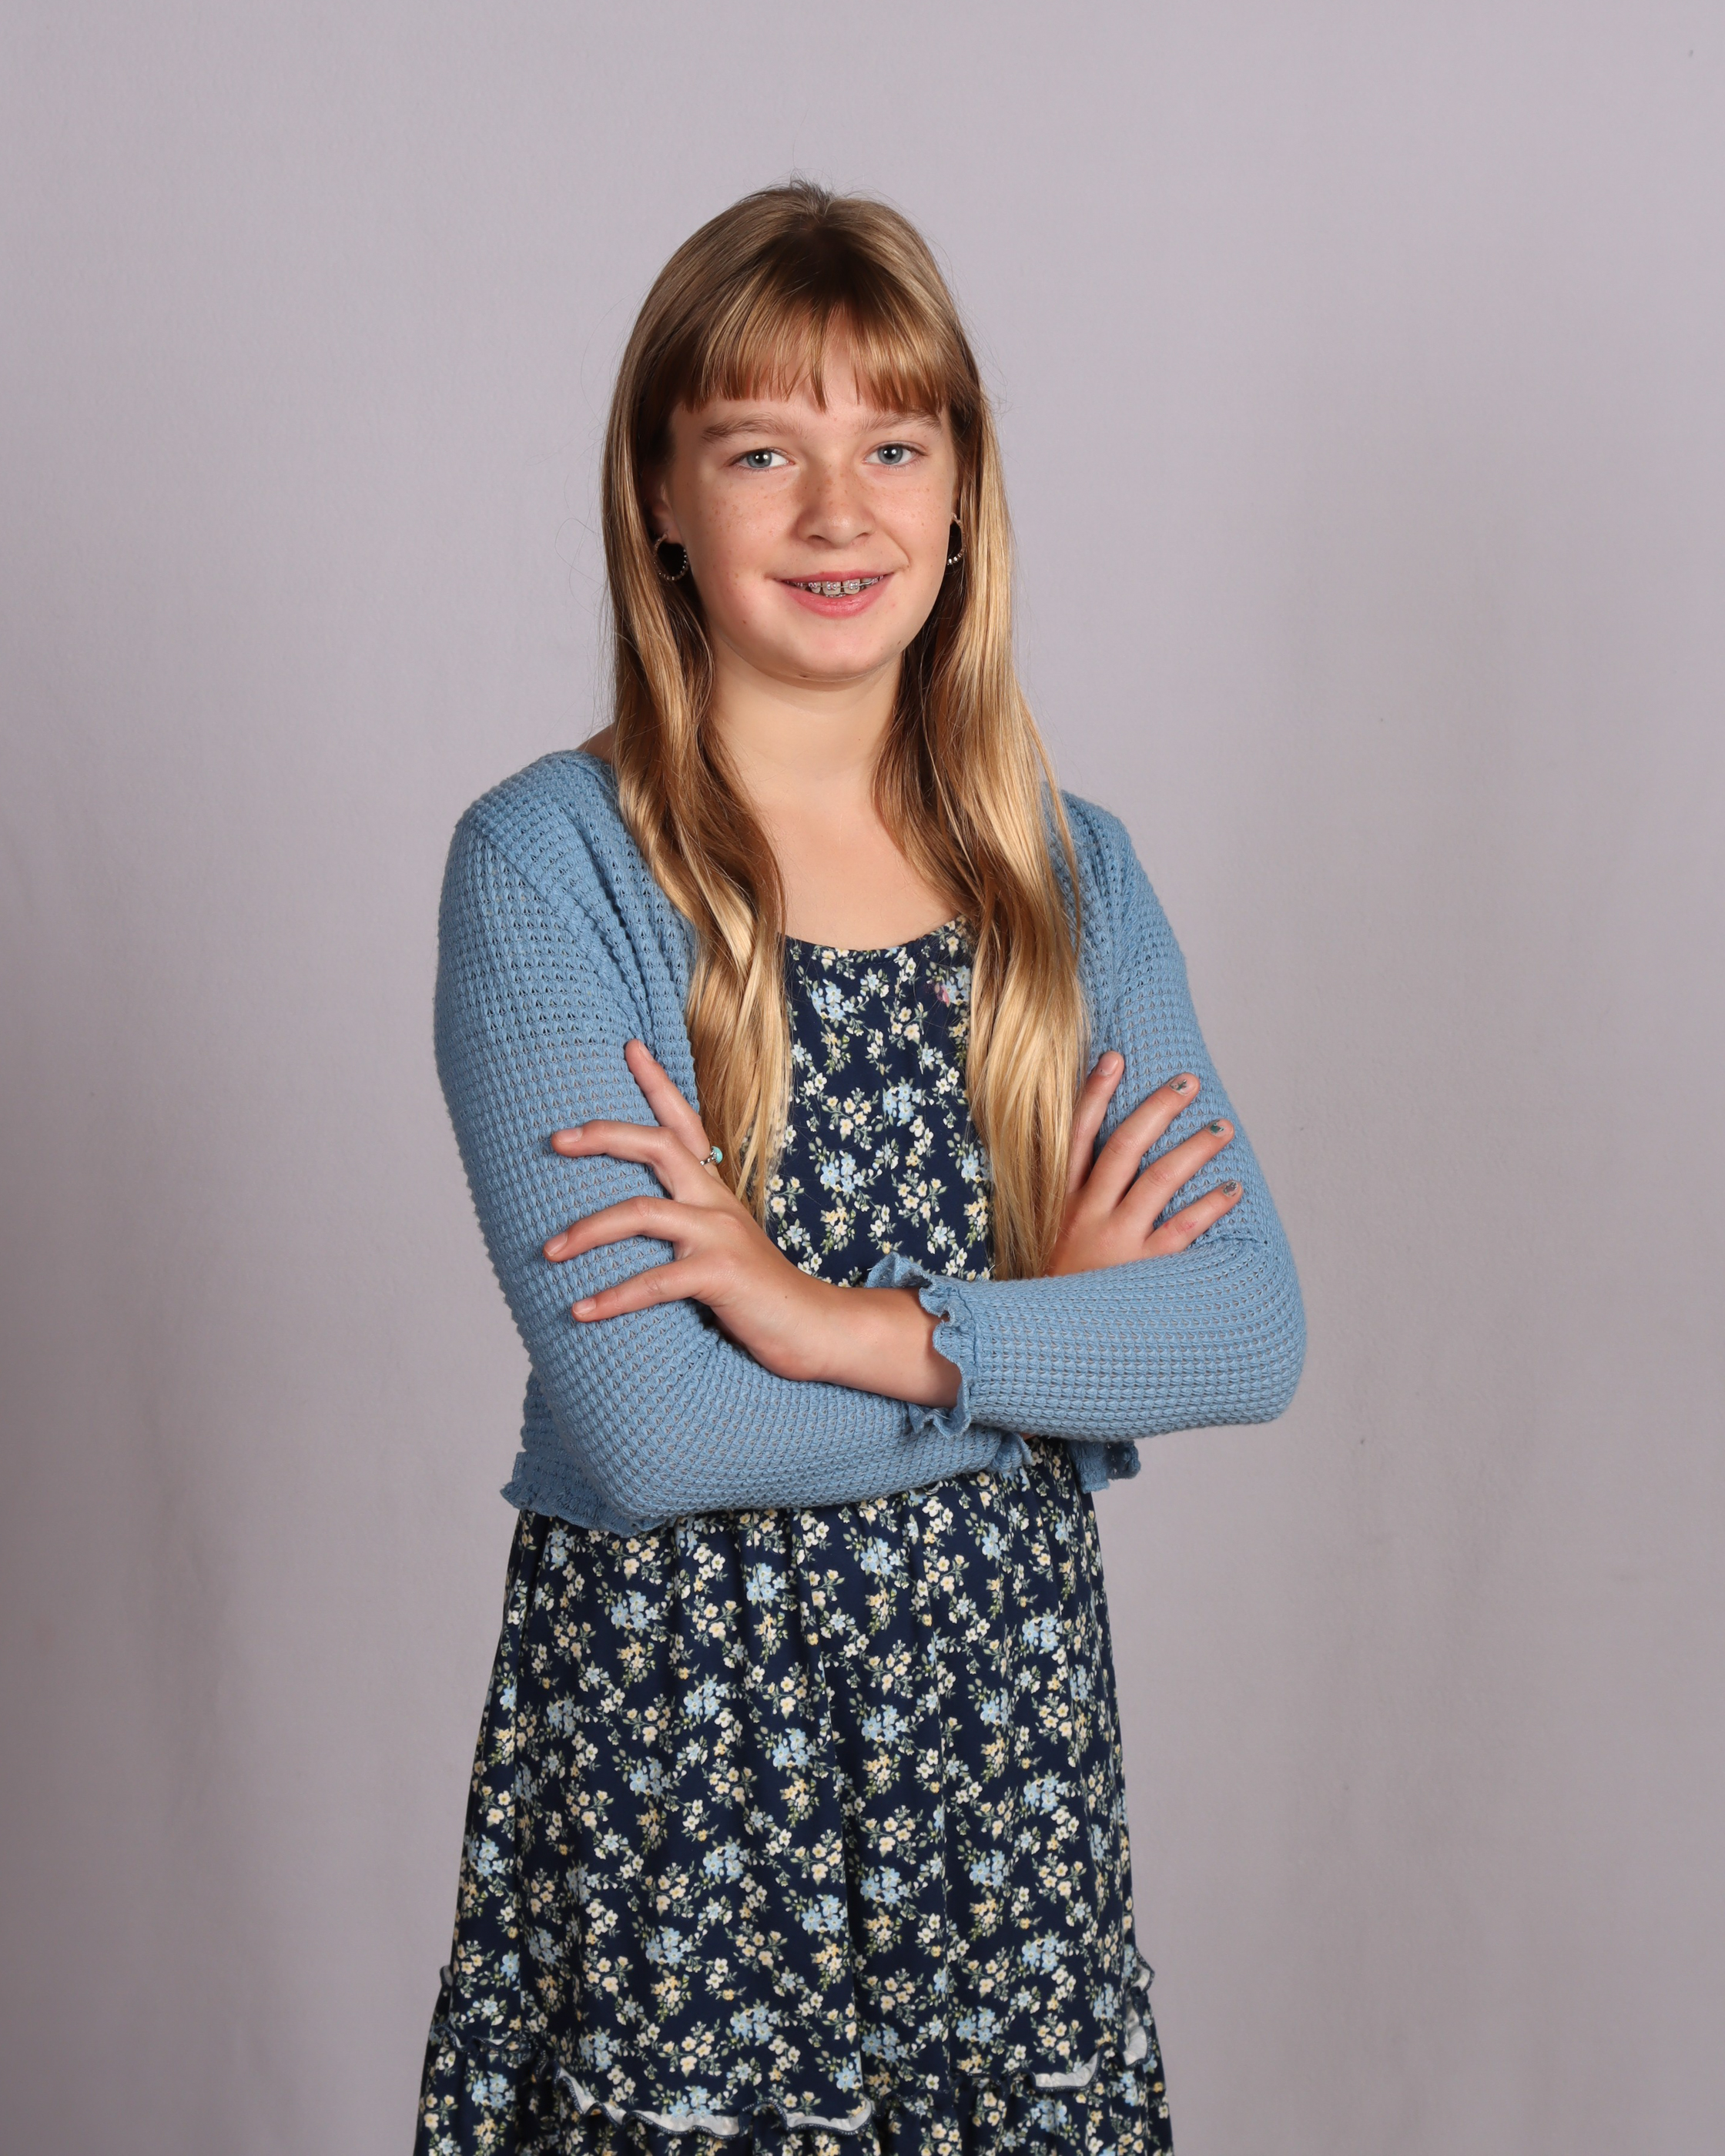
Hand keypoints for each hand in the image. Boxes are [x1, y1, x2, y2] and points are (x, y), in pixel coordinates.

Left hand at [543, 1043, 956, 1405]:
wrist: (812, 1327)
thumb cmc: (758, 1291)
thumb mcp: (721, 1243)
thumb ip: (685, 1224)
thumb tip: (632, 1222)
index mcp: (713, 1192)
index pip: (685, 1124)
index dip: (657, 1083)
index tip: (630, 1046)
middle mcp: (715, 1203)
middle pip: (659, 1145)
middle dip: (605, 1134)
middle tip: (556, 1138)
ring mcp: (719, 1235)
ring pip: (642, 1212)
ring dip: (587, 1230)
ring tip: (548, 1250)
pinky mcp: (720, 1275)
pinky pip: (655, 1281)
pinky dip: (614, 1297)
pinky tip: (580, 1311)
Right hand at [1047, 1057, 1241, 1276]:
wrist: (1047, 1343)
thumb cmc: (1060, 1286)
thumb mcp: (1050, 1237)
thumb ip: (1070, 1199)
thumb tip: (1098, 1159)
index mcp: (1061, 1200)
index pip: (1076, 1135)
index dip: (1095, 1093)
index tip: (1115, 1057)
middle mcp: (1087, 1213)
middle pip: (1126, 1145)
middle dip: (1159, 1108)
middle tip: (1189, 1083)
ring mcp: (1116, 1239)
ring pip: (1160, 1179)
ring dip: (1195, 1148)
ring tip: (1223, 1129)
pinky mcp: (1143, 1269)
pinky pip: (1184, 1228)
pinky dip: (1211, 1205)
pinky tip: (1233, 1189)